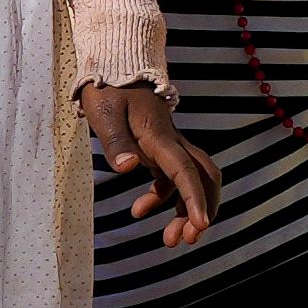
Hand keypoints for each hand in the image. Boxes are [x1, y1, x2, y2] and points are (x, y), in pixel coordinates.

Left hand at [84, 78, 216, 242]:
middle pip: (203, 176)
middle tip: (187, 240)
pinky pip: (172, 178)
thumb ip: (116, 142)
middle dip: (201, 209)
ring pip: (191, 179)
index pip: (185, 172)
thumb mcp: (104, 114)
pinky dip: (164, 199)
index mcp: (161, 137)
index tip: (200, 226)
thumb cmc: (108, 89)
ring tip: (170, 240)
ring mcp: (168, 146)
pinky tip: (140, 211)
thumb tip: (128, 170)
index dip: (194, 200)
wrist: (116, 67)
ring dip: (186, 210)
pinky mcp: (159, 149)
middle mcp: (172, 142)